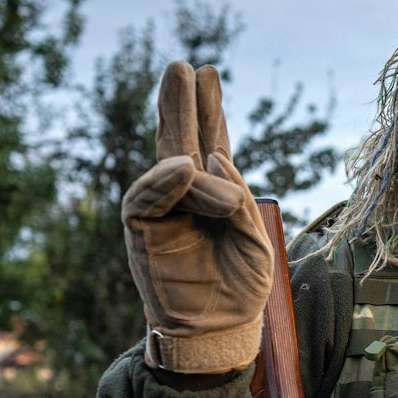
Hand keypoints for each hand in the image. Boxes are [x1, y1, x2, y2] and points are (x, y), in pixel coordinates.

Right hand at [121, 61, 272, 373]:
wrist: (218, 331)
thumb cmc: (240, 288)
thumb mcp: (255, 238)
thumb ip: (237, 197)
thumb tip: (208, 156)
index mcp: (217, 195)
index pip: (211, 144)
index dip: (209, 111)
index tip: (207, 72)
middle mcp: (186, 196)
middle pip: (181, 140)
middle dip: (182, 103)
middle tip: (182, 65)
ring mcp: (162, 211)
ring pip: (166, 163)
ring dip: (182, 135)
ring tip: (198, 130)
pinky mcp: (141, 230)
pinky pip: (146, 197)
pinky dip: (163, 179)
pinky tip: (182, 166)